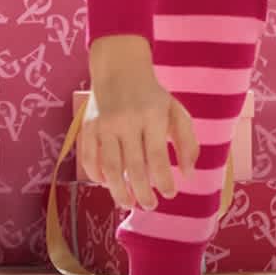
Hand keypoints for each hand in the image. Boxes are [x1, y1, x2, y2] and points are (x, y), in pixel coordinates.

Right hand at [79, 37, 197, 211]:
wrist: (119, 68)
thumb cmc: (153, 96)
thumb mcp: (176, 111)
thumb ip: (187, 141)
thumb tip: (188, 174)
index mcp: (152, 116)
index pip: (158, 156)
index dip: (163, 180)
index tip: (170, 193)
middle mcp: (127, 121)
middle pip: (133, 167)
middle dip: (142, 192)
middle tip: (150, 206)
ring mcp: (104, 125)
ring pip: (109, 167)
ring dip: (118, 191)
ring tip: (128, 203)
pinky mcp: (87, 128)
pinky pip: (88, 159)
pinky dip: (96, 176)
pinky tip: (107, 185)